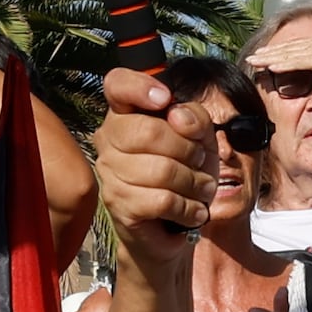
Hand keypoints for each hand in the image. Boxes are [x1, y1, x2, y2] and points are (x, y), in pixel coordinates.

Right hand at [98, 60, 224, 242]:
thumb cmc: (184, 173)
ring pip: (161, 170)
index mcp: (125, 113)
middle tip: (201, 163)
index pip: (117, 84)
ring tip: (202, 190)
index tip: (165, 99)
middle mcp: (109, 139)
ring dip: (195, 183)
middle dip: (189, 150)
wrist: (172, 227)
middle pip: (148, 131)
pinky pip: (163, 200)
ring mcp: (109, 172)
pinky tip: (194, 212)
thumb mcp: (201, 138)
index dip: (140, 86)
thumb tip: (177, 116)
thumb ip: (195, 117)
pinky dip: (189, 208)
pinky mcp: (118, 204)